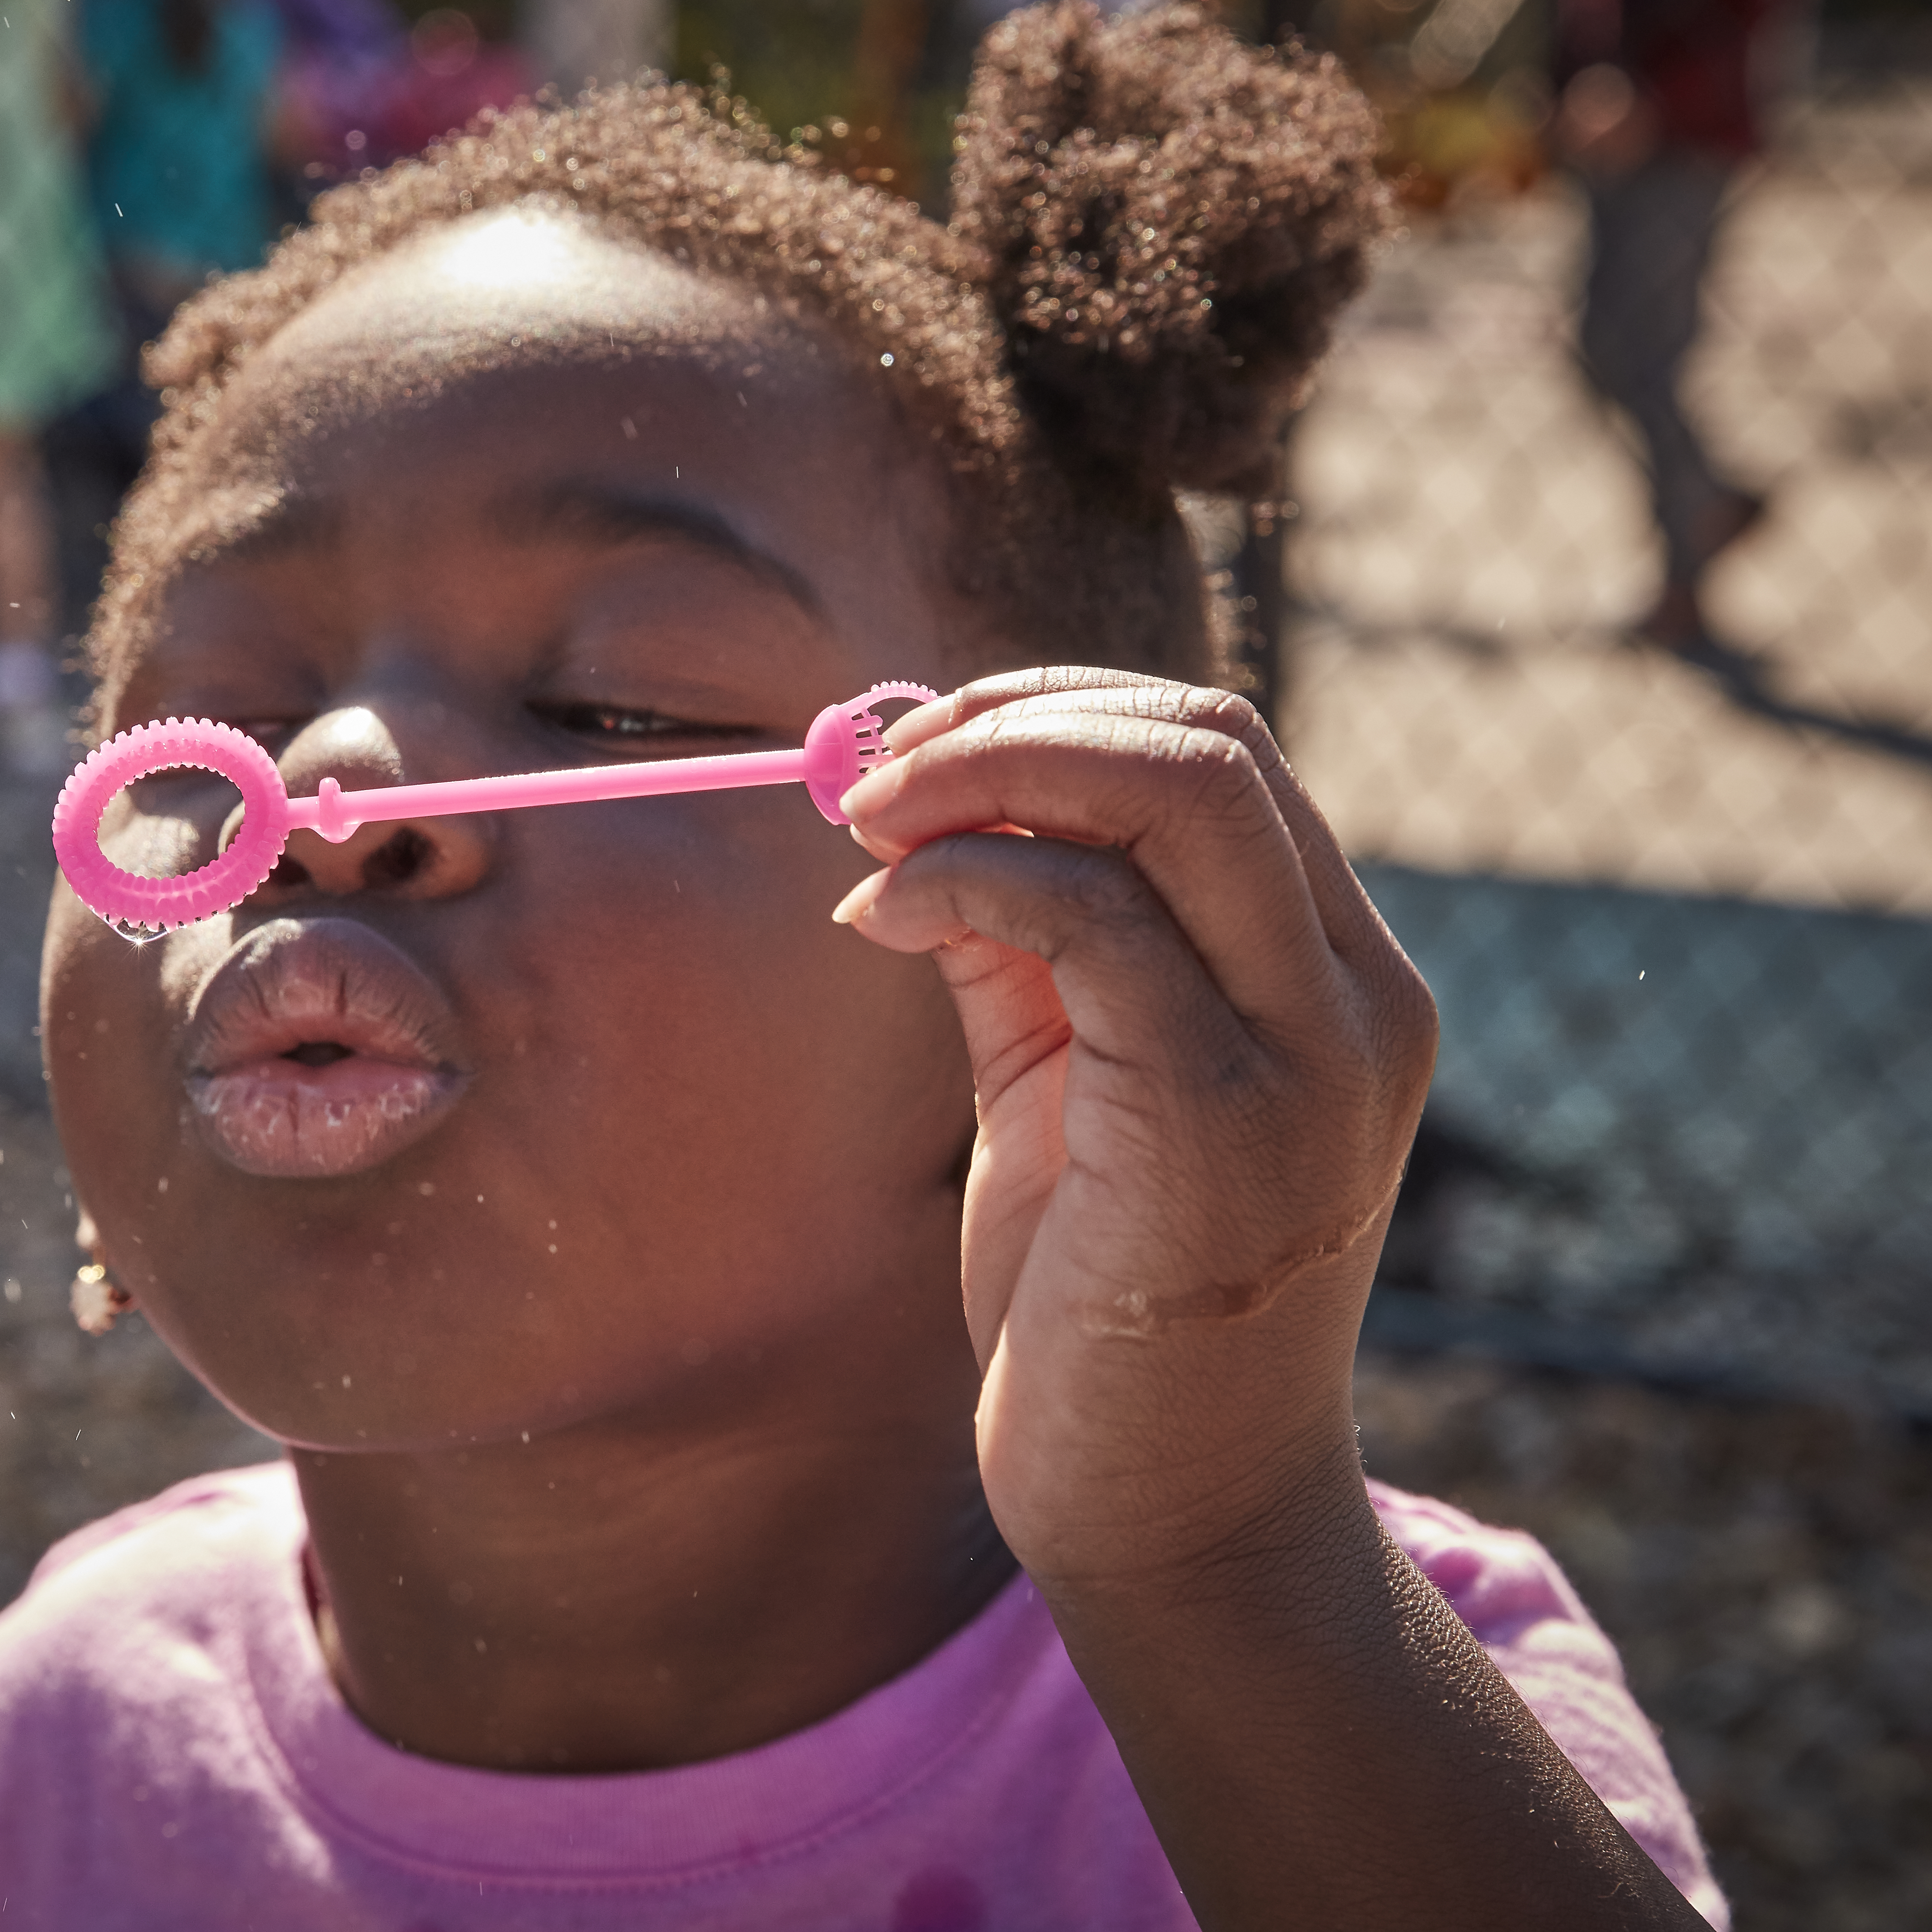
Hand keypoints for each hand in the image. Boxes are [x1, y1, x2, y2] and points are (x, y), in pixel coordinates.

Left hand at [831, 670, 1435, 1588]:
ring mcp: (1309, 1052)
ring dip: (984, 770)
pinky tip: (882, 916)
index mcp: (1331, 974)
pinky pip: (1094, 916)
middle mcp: (1354, 995)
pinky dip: (966, 878)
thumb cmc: (1108, 1304)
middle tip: (876, 774)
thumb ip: (1025, 949)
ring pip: (1175, 788)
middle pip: (1208, 736)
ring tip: (867, 827)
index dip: (1050, 711)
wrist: (1171, 1511)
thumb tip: (920, 820)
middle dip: (1016, 716)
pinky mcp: (1224, 1117)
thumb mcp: (1066, 1086)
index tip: (915, 748)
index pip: (1215, 751)